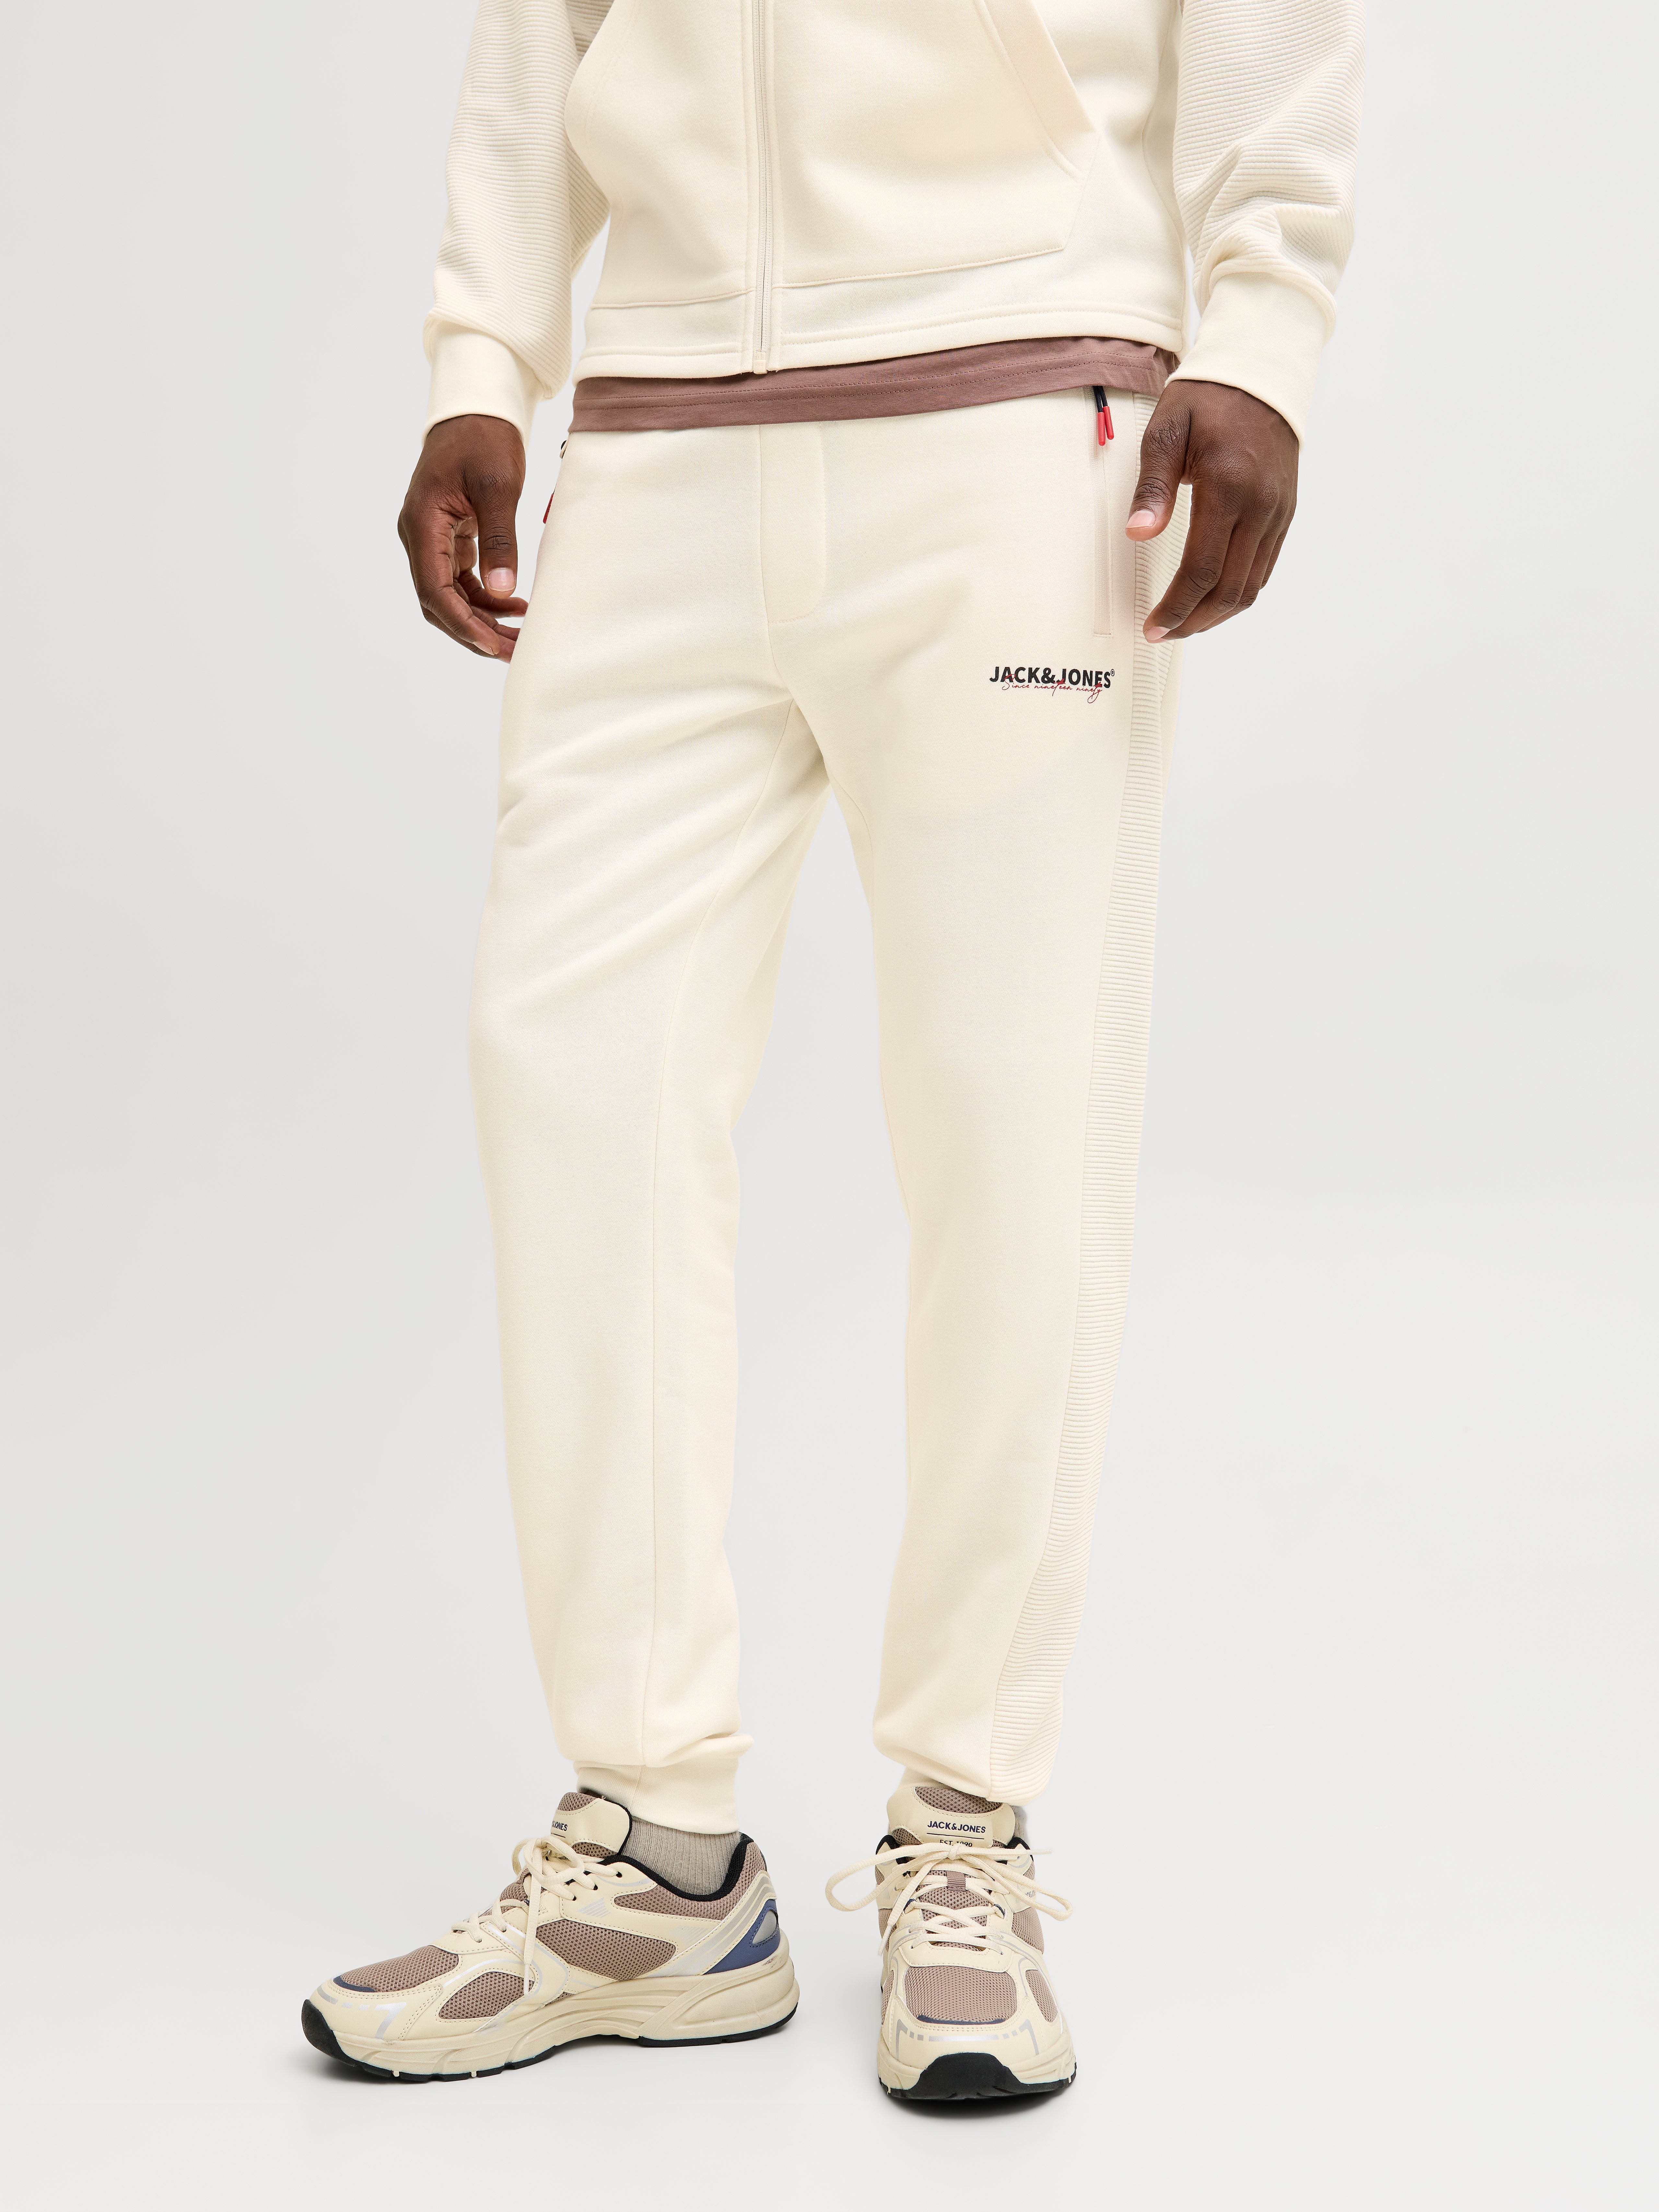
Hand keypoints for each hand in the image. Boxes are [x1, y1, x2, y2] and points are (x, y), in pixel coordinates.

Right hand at [397, 414, 528, 659]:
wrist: (477, 408)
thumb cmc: (484, 438)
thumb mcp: (498, 487)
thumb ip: (499, 539)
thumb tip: (503, 589)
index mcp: (421, 524)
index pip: (434, 591)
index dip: (462, 623)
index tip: (492, 645)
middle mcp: (419, 536)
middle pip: (438, 602)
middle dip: (473, 631)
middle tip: (513, 652)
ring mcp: (432, 538)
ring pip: (450, 595)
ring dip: (481, 619)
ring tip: (518, 636)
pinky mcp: (448, 537)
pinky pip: (461, 580)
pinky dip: (486, 598)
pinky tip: (515, 606)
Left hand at [1126, 381, 1298, 641]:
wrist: (1260, 372)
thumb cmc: (1206, 398)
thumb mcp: (1167, 431)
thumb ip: (1152, 486)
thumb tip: (1137, 534)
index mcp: (1228, 486)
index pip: (1202, 569)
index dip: (1177, 607)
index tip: (1154, 626)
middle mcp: (1260, 505)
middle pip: (1230, 588)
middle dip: (1195, 620)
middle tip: (1164, 633)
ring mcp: (1278, 511)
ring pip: (1251, 585)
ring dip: (1217, 613)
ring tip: (1186, 623)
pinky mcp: (1285, 512)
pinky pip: (1264, 567)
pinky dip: (1238, 591)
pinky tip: (1213, 596)